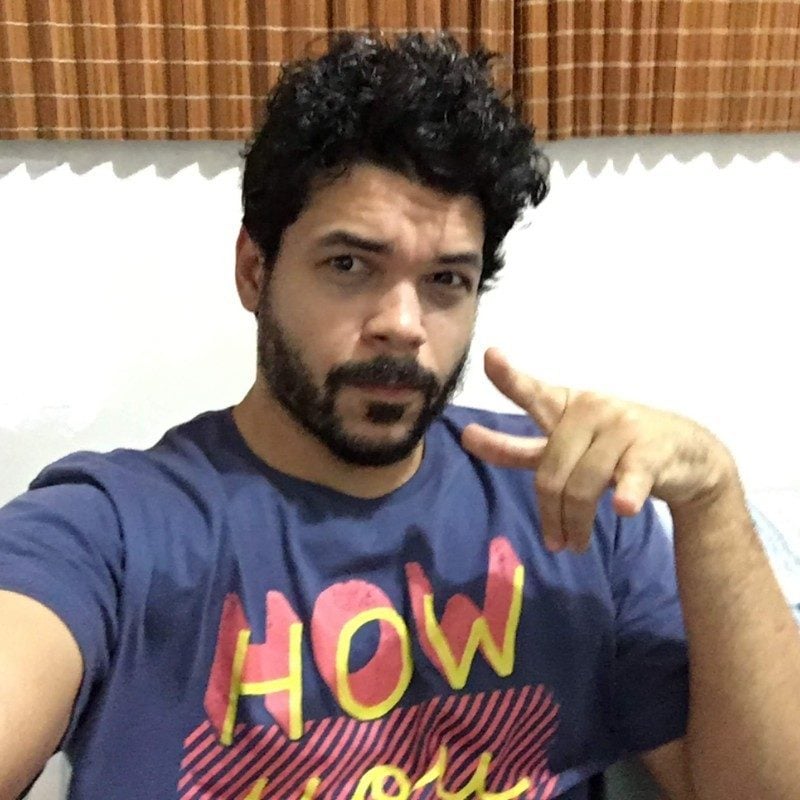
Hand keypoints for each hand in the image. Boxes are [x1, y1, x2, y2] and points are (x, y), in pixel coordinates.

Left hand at [461, 348, 737, 552]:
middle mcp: (590, 410)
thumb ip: (520, 447)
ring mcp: (622, 428)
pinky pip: (630, 477)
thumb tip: (468, 438)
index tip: (490, 357)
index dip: (510, 378)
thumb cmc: (614, 446)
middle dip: (549, 514)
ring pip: (582, 486)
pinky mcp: (649, 451)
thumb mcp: (565, 444)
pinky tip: (623, 508)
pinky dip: (626, 494)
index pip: (532, 393)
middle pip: (551, 471)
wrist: (686, 452)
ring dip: (576, 524)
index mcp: (566, 405)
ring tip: (575, 545)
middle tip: (554, 542)